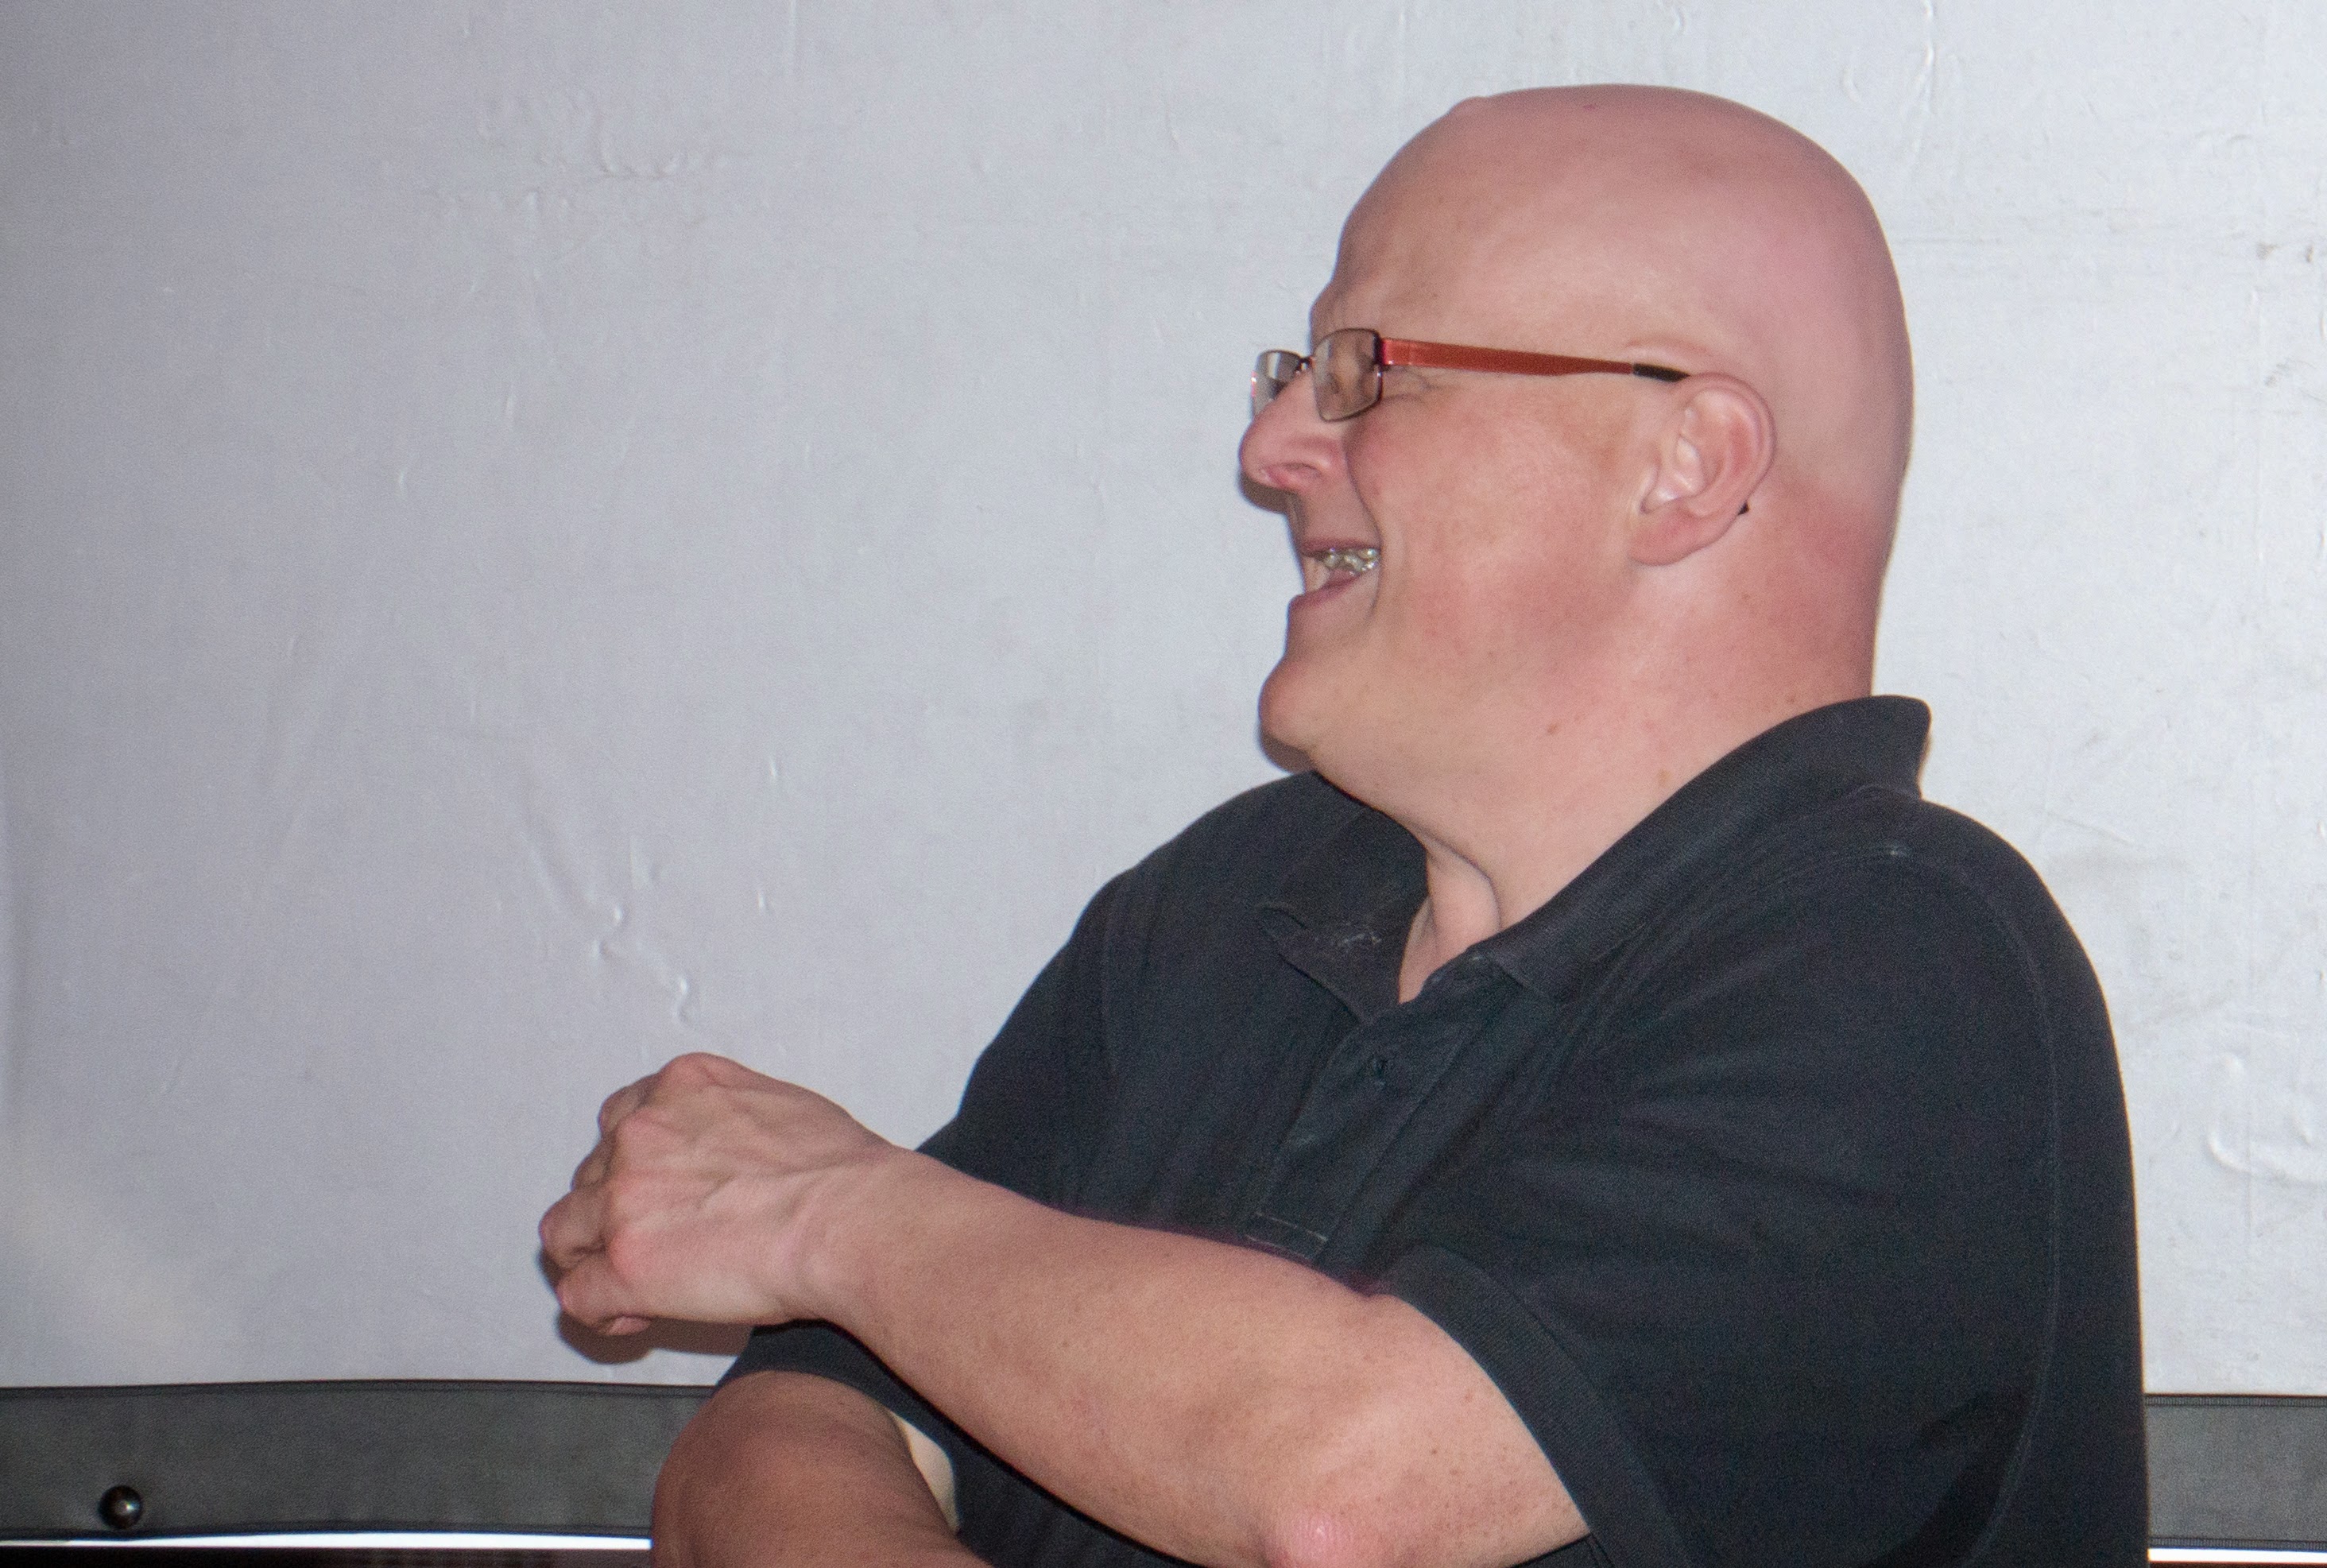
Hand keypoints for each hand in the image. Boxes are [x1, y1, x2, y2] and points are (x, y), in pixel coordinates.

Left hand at [540, 1051, 896, 1334]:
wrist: (852, 1219)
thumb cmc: (845, 1171)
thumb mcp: (783, 1107)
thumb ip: (733, 1122)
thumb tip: (739, 1157)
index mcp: (682, 1085)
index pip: (623, 1118)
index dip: (635, 1162)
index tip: (660, 1193)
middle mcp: (641, 1131)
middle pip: (590, 1175)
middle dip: (616, 1211)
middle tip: (661, 1245)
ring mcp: (624, 1197)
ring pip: (564, 1231)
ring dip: (594, 1257)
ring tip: (635, 1287)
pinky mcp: (624, 1262)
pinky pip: (578, 1294)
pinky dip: (601, 1310)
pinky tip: (636, 1318)